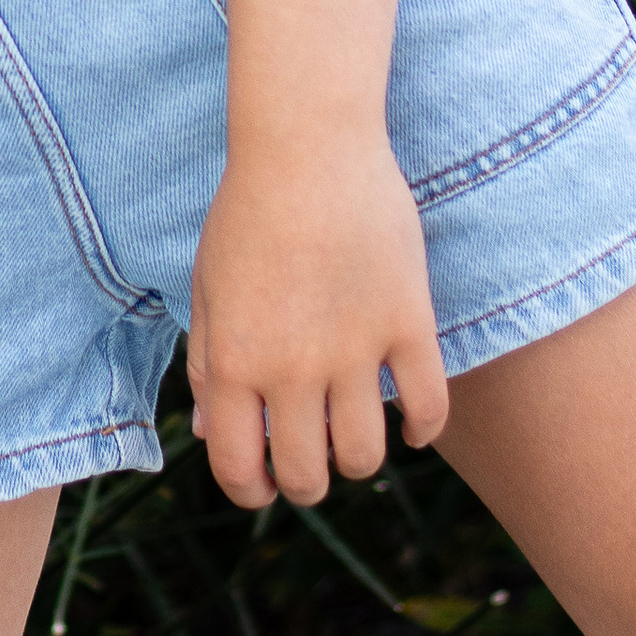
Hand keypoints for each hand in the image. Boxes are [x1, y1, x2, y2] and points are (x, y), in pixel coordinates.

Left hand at [187, 131, 448, 508]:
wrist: (307, 145)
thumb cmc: (247, 213)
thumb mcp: (206, 287)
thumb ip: (206, 363)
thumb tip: (211, 434)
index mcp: (233, 361)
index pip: (238, 468)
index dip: (249, 490)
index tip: (262, 483)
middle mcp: (292, 368)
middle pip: (307, 475)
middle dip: (305, 482)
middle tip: (311, 461)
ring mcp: (355, 349)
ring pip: (365, 457)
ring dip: (358, 459)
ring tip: (353, 434)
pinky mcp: (408, 323)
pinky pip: (428, 409)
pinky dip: (421, 430)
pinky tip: (409, 423)